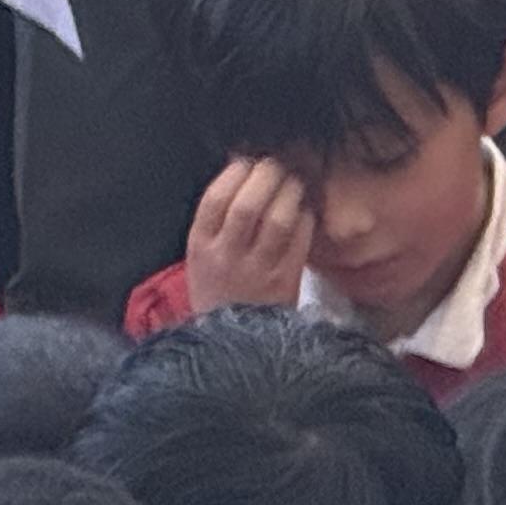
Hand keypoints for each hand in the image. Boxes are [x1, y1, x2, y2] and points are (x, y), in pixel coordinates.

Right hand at [185, 156, 314, 311]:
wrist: (234, 344)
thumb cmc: (218, 290)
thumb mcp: (201, 257)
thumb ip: (216, 219)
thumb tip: (242, 166)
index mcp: (200, 247)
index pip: (215, 199)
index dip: (235, 172)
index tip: (247, 161)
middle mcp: (227, 257)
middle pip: (248, 205)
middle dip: (266, 175)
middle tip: (277, 164)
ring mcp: (258, 271)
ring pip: (278, 220)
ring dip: (290, 192)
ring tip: (294, 181)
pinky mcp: (285, 283)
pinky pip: (300, 240)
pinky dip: (305, 218)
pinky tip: (304, 210)